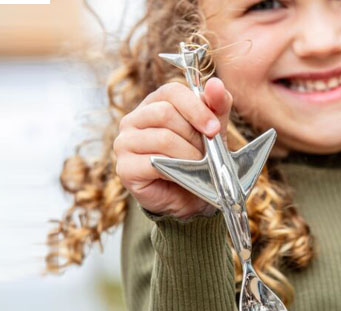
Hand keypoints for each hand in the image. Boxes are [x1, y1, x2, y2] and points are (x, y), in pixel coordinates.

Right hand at [113, 77, 232, 218]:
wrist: (186, 197)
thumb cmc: (196, 160)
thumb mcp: (210, 131)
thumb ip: (215, 107)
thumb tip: (216, 83)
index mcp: (152, 104)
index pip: (171, 92)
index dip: (196, 108)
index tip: (215, 128)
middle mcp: (133, 120)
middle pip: (165, 114)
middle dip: (193, 136)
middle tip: (207, 154)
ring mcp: (124, 143)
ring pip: (163, 138)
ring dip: (189, 155)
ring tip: (199, 166)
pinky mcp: (125, 167)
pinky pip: (153, 162)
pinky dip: (176, 170)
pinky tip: (184, 176)